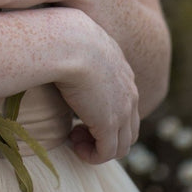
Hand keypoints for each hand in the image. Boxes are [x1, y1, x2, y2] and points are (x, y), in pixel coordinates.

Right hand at [56, 15, 139, 163]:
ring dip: (98, 147)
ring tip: (74, 137)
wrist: (69, 42)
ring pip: (121, 145)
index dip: (106, 113)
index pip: (126, 102)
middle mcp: (129, 91)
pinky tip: (73, 143)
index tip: (81, 110)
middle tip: (78, 128)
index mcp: (123, 69)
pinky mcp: (109, 124)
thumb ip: (80, 50)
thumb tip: (62, 52)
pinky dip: (92, 155)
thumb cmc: (64, 36)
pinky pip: (106, 153)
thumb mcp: (79, 40)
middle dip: (106, 135)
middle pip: (129, 128)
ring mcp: (123, 110)